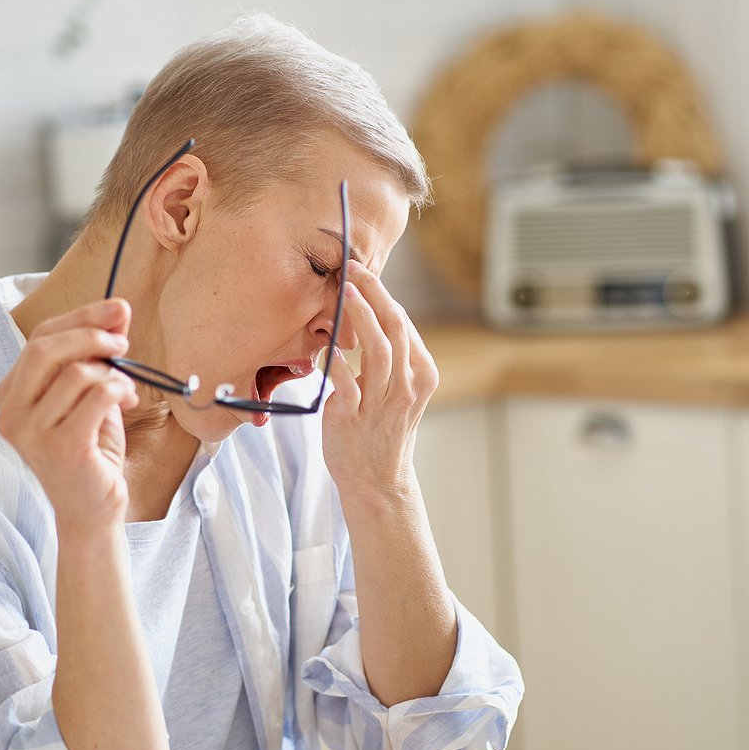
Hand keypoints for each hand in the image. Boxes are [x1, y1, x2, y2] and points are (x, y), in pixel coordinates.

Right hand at [0, 298, 139, 530]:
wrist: (92, 510)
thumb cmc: (90, 451)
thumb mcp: (90, 394)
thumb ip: (98, 354)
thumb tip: (119, 309)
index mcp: (11, 395)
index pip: (39, 338)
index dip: (81, 317)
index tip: (117, 309)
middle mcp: (11, 413)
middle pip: (46, 348)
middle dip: (92, 335)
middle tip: (123, 343)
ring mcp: (32, 432)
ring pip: (77, 373)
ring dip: (113, 373)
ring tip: (125, 390)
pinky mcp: (61, 447)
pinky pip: (96, 396)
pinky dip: (119, 389)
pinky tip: (128, 401)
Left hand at [322, 261, 438, 500]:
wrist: (377, 480)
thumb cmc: (383, 429)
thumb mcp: (399, 389)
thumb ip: (393, 355)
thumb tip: (376, 311)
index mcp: (422, 375)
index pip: (405, 323)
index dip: (383, 294)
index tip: (362, 271)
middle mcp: (407, 387)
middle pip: (395, 329)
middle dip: (374, 294)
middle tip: (352, 269)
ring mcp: (382, 404)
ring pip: (378, 350)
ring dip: (361, 317)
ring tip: (344, 292)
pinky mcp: (353, 419)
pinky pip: (346, 384)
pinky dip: (336, 362)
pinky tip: (326, 343)